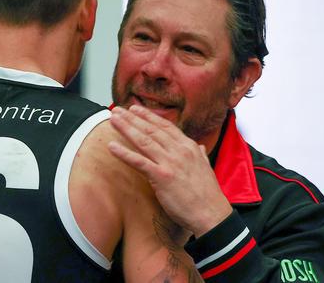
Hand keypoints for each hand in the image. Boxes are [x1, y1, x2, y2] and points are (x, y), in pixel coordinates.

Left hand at [108, 105, 231, 237]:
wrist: (212, 214)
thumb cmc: (208, 195)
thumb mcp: (206, 168)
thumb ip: (200, 155)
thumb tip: (200, 147)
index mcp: (189, 147)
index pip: (165, 126)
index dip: (148, 116)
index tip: (135, 109)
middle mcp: (179, 151)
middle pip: (151, 130)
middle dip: (132, 118)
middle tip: (117, 110)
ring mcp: (170, 162)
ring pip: (143, 141)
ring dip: (126, 128)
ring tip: (112, 120)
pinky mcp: (162, 177)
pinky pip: (139, 162)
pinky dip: (124, 153)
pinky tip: (111, 147)